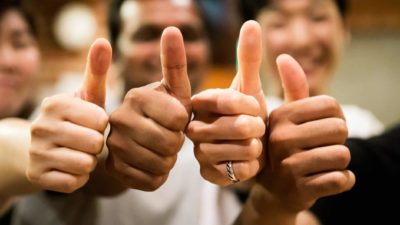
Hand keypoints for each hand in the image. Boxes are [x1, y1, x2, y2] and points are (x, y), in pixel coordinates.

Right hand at [26, 39, 110, 192]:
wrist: (40, 146)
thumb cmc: (75, 117)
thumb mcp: (86, 94)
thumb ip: (96, 70)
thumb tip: (103, 40)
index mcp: (54, 103)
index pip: (101, 121)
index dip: (102, 125)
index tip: (91, 123)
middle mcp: (40, 127)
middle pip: (94, 143)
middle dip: (96, 144)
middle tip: (85, 140)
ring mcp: (36, 153)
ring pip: (85, 164)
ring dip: (89, 161)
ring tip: (78, 152)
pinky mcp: (36, 177)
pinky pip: (75, 182)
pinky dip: (78, 177)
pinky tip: (69, 167)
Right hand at [106, 27, 190, 190]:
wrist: (136, 140)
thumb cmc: (163, 112)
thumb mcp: (174, 90)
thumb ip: (174, 62)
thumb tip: (172, 29)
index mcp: (137, 95)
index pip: (179, 118)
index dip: (184, 123)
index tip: (176, 119)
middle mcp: (119, 118)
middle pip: (171, 142)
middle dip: (178, 143)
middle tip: (169, 137)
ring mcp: (112, 146)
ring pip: (162, 164)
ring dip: (169, 160)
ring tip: (161, 150)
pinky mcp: (113, 170)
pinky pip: (152, 181)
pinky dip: (159, 176)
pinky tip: (151, 164)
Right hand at [187, 21, 266, 185]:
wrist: (239, 153)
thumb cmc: (244, 116)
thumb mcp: (247, 87)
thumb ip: (247, 58)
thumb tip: (252, 23)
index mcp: (199, 102)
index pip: (228, 99)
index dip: (250, 105)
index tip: (257, 109)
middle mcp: (191, 126)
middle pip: (237, 127)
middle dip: (256, 129)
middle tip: (256, 129)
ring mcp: (195, 152)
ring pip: (237, 151)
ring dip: (253, 149)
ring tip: (251, 146)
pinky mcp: (204, 174)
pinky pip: (234, 173)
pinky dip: (247, 168)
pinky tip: (244, 163)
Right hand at [259, 54, 354, 213]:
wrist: (273, 190)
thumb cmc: (284, 147)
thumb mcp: (285, 117)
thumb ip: (292, 87)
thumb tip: (284, 56)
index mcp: (279, 116)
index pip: (330, 105)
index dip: (335, 116)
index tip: (322, 127)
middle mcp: (280, 139)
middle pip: (339, 129)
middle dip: (338, 140)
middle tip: (322, 147)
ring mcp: (289, 166)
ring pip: (343, 156)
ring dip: (340, 161)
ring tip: (322, 163)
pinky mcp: (300, 190)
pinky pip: (342, 180)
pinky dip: (342, 180)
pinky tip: (326, 179)